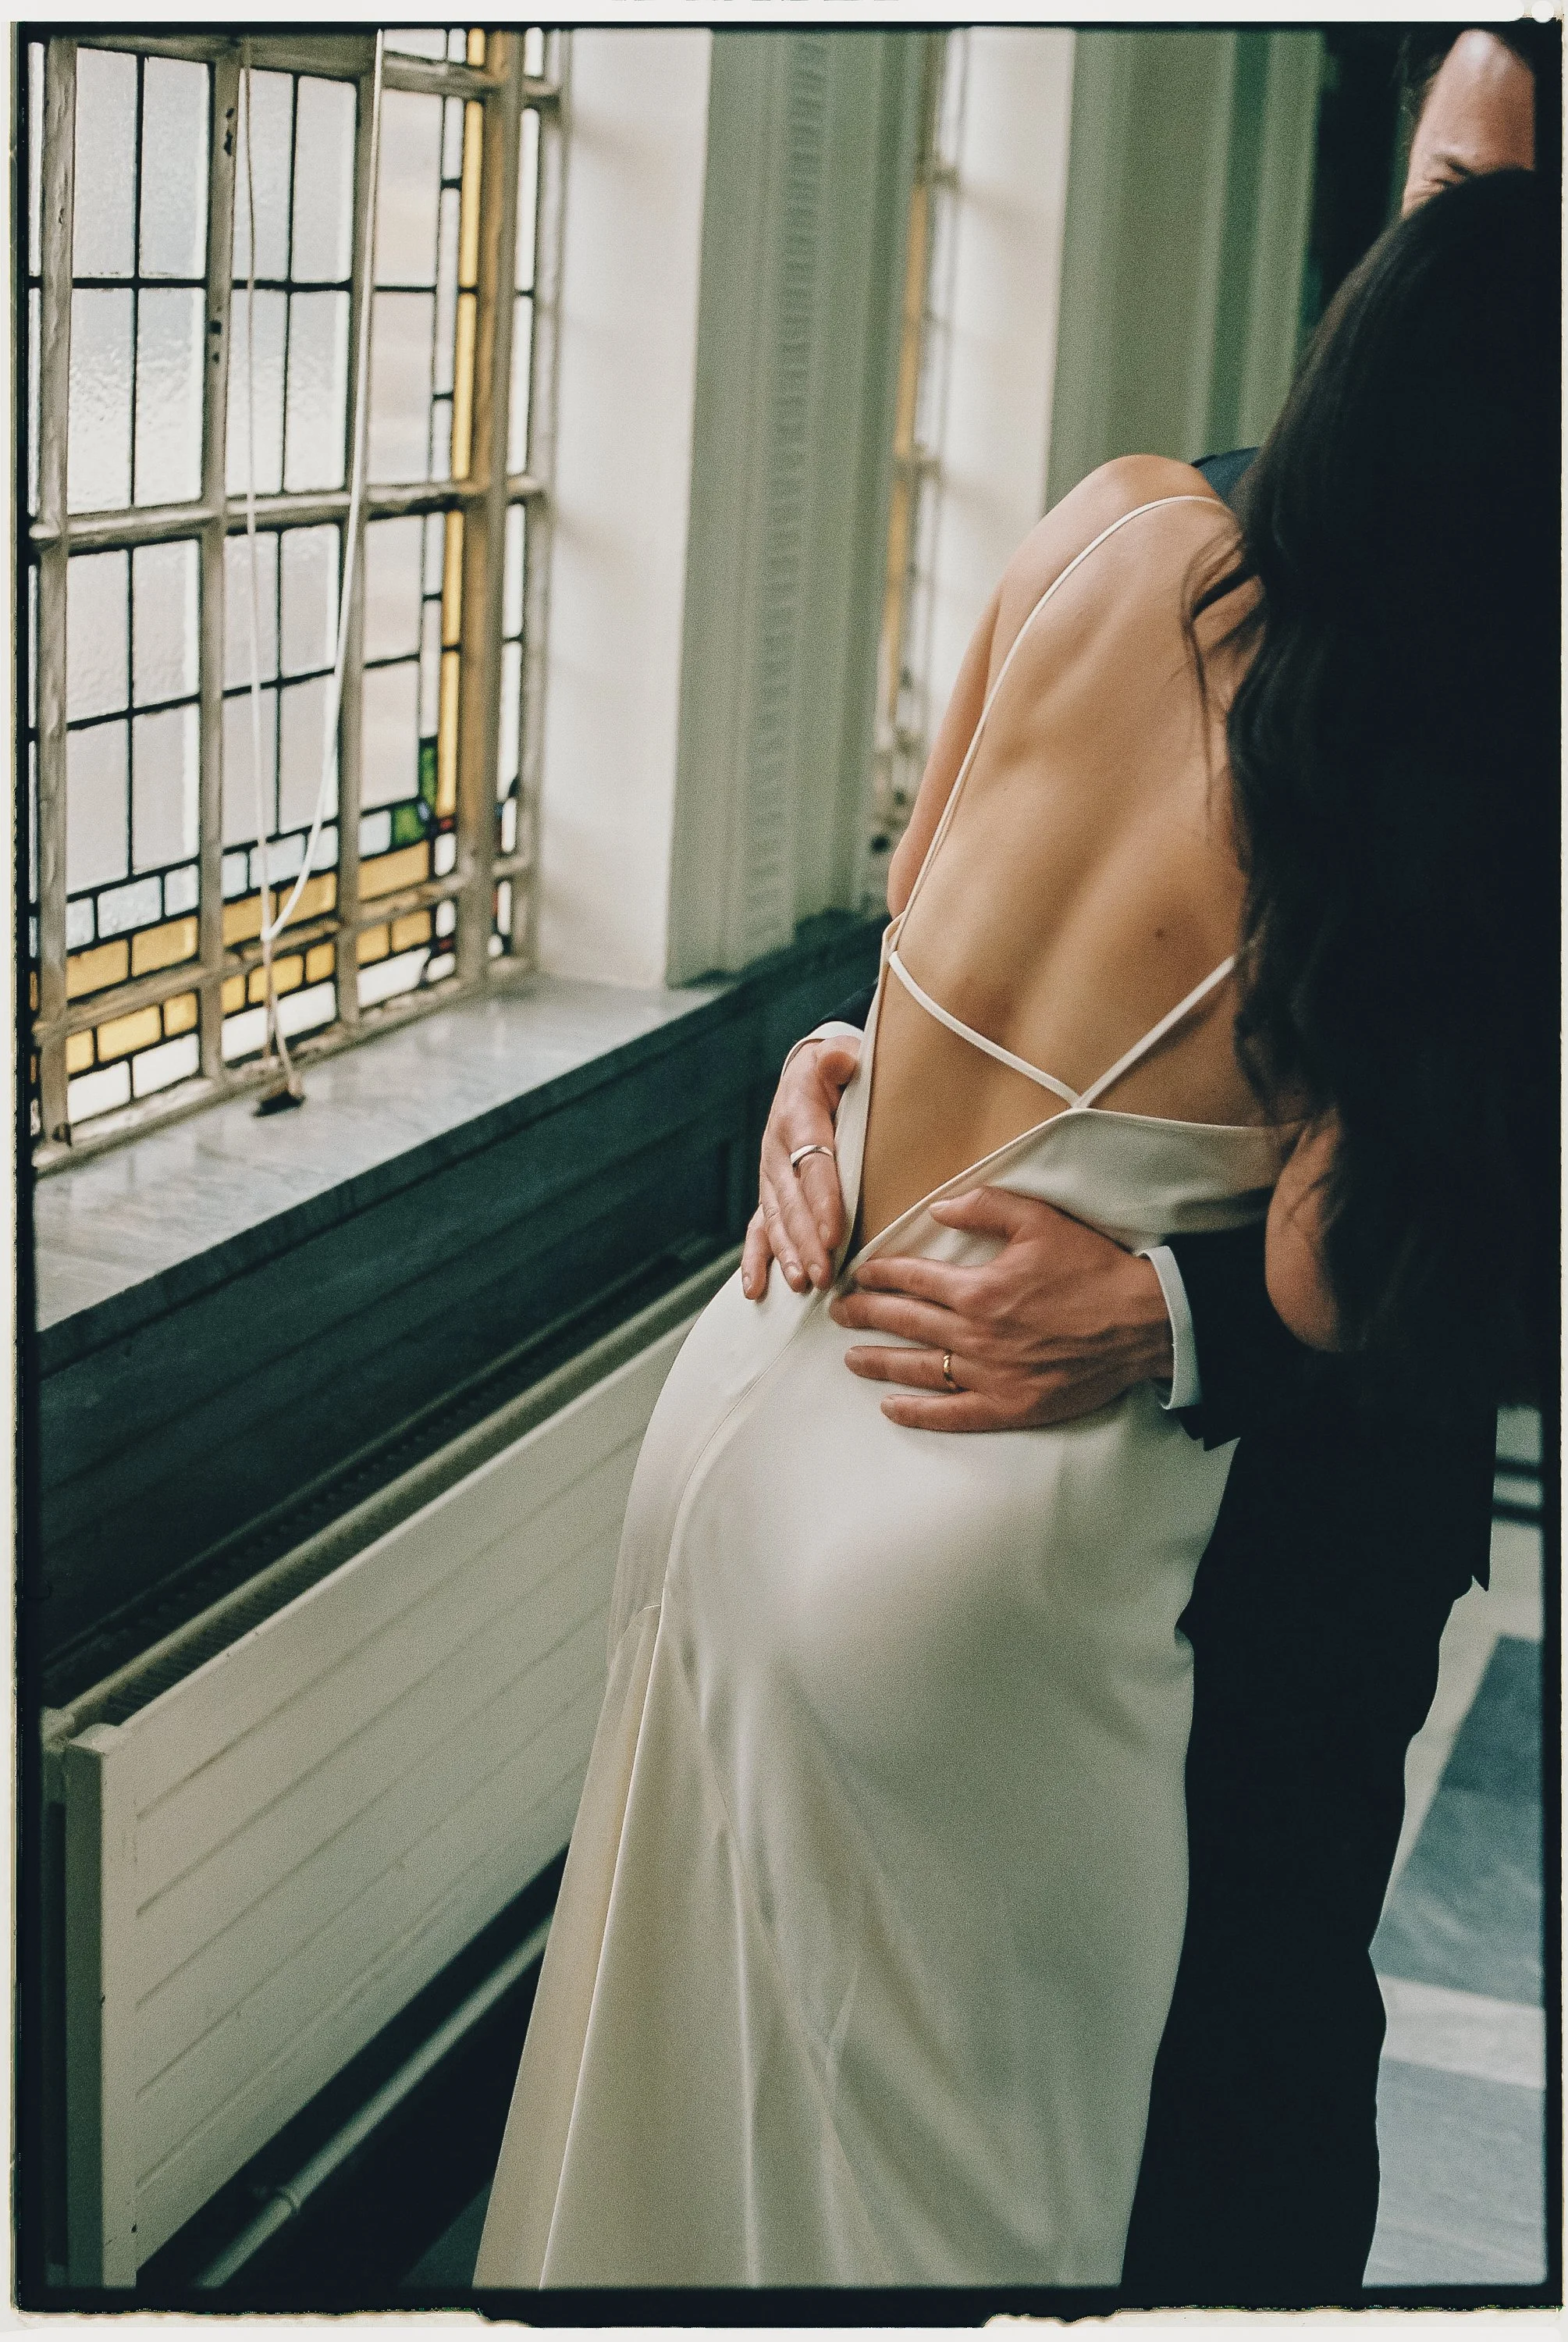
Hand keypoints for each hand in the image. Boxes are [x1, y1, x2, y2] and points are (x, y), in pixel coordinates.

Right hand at [741, 1035, 862, 1299]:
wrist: (803, 1077)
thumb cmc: (833, 1072)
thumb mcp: (837, 1056)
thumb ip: (838, 1059)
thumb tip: (839, 1057)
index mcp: (797, 1117)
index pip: (814, 1165)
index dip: (824, 1201)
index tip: (836, 1234)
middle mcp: (776, 1150)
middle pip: (792, 1203)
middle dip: (807, 1241)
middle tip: (824, 1275)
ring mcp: (769, 1174)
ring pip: (774, 1220)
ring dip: (787, 1255)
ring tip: (801, 1284)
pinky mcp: (768, 1191)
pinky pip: (757, 1228)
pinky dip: (755, 1259)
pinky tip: (754, 1290)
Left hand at [827, 1187, 1173, 1430]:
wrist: (1142, 1323)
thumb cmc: (1092, 1270)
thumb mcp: (1040, 1221)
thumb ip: (986, 1207)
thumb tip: (940, 1207)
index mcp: (977, 1289)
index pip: (911, 1279)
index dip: (878, 1274)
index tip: (858, 1274)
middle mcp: (974, 1335)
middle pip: (903, 1323)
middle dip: (864, 1316)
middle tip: (838, 1313)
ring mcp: (989, 1375)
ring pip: (918, 1369)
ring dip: (879, 1363)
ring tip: (851, 1357)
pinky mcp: (1009, 1406)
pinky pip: (951, 1414)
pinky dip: (917, 1413)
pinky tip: (892, 1408)